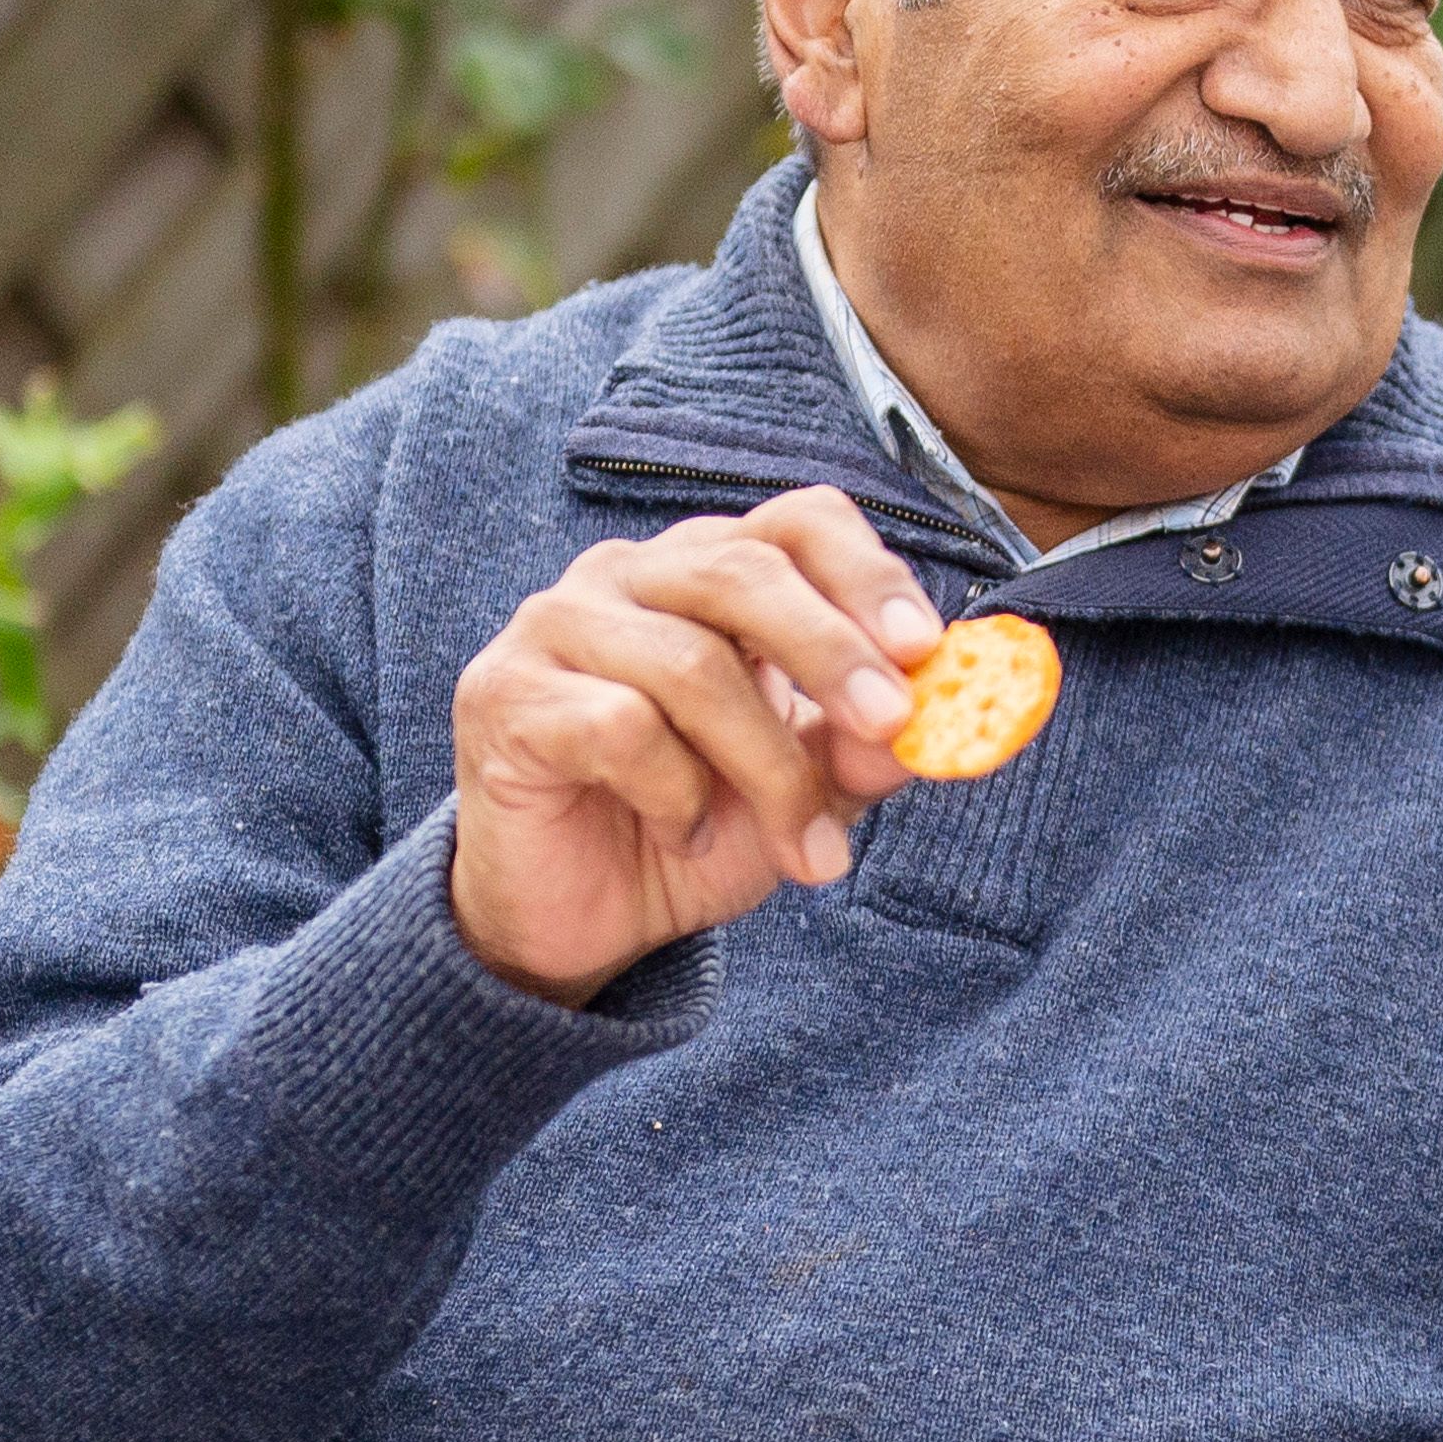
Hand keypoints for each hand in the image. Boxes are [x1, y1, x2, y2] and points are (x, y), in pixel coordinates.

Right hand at [449, 492, 947, 1001]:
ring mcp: (555, 626)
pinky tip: (681, 834)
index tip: (925, 648)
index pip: (796, 520)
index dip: (867, 572)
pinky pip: (620, 727)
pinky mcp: (504, 696)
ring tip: (804, 852)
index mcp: (709, 573)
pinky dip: (676, 795)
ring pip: (691, 664)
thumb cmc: (695, 828)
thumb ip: (864, 746)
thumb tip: (938, 714)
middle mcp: (628, 576)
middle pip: (742, 571)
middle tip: (890, 726)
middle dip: (832, 652)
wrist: (580, 920)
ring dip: (769, 771)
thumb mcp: (808, 791)